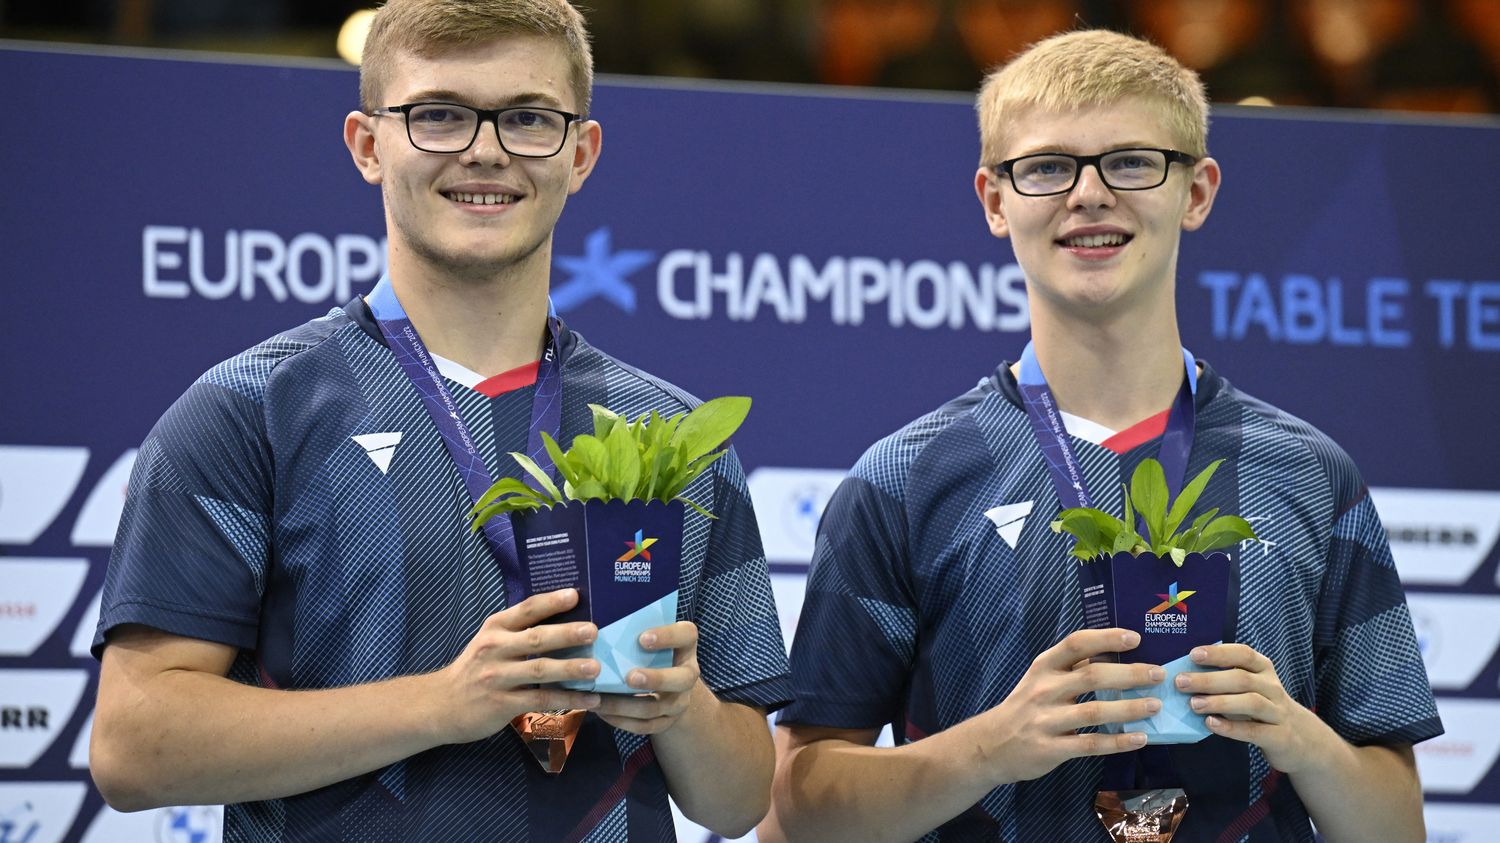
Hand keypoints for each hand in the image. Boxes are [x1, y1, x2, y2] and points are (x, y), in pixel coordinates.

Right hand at [434, 588, 603, 743]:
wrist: (441, 704)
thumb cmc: (476, 668)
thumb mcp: (490, 641)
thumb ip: (519, 631)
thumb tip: (568, 619)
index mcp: (495, 627)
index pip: (526, 609)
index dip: (551, 602)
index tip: (575, 595)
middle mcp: (495, 648)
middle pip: (536, 638)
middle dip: (566, 634)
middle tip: (593, 631)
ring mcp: (497, 676)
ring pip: (539, 670)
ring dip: (570, 668)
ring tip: (595, 668)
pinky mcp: (501, 703)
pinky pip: (540, 699)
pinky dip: (567, 698)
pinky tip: (590, 698)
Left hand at [594, 621, 701, 734]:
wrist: (670, 687)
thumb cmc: (650, 652)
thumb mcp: (650, 637)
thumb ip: (634, 628)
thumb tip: (597, 613)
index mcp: (685, 645)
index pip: (686, 635)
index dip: (668, 636)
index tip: (642, 638)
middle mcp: (688, 673)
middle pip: (681, 679)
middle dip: (656, 679)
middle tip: (630, 677)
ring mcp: (679, 700)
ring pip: (657, 707)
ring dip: (626, 705)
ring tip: (599, 700)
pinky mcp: (666, 721)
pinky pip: (645, 726)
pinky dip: (622, 721)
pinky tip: (601, 712)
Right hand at [982, 628, 1164, 782]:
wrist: (990, 745)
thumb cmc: (1024, 707)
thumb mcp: (1040, 678)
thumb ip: (1071, 666)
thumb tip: (1112, 651)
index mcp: (1043, 667)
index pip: (1075, 644)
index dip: (1106, 638)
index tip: (1135, 638)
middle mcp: (1044, 690)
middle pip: (1092, 677)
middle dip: (1129, 674)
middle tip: (1158, 675)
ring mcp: (1046, 720)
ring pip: (1094, 712)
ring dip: (1128, 708)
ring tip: (1155, 706)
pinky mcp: (1051, 749)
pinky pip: (1090, 744)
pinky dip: (1117, 742)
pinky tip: (1139, 738)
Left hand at [1176, 644, 1324, 773]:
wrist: (1302, 740)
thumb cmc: (1262, 708)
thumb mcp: (1250, 688)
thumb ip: (1225, 679)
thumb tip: (1184, 673)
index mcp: (1264, 670)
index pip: (1244, 654)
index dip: (1219, 653)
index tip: (1193, 655)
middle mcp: (1272, 688)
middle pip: (1242, 679)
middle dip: (1209, 679)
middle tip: (1181, 682)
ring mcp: (1278, 713)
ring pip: (1250, 702)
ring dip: (1219, 702)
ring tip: (1194, 704)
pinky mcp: (1279, 737)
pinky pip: (1254, 731)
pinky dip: (1231, 728)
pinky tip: (1211, 724)